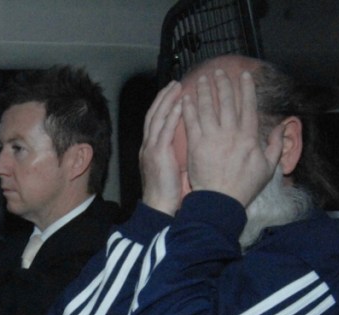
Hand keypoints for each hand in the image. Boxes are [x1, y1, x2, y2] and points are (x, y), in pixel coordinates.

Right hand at [138, 80, 185, 214]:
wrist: (159, 208)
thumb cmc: (169, 193)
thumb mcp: (172, 170)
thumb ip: (177, 156)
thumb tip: (191, 148)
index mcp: (151, 149)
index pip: (155, 121)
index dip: (163, 105)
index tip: (173, 93)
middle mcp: (148, 145)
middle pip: (153, 114)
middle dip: (163, 97)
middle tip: (175, 83)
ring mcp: (151, 148)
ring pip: (157, 117)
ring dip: (167, 100)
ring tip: (177, 87)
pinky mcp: (157, 154)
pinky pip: (164, 130)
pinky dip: (171, 115)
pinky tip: (180, 104)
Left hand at [182, 69, 283, 206]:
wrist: (221, 201)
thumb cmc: (244, 187)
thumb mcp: (268, 168)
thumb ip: (276, 145)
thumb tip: (283, 127)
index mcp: (250, 137)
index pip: (248, 106)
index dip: (246, 89)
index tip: (244, 76)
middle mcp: (231, 133)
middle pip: (227, 102)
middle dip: (223, 84)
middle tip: (218, 72)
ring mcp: (212, 138)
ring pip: (208, 108)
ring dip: (205, 91)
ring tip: (202, 79)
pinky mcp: (196, 145)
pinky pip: (192, 121)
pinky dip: (189, 108)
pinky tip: (187, 98)